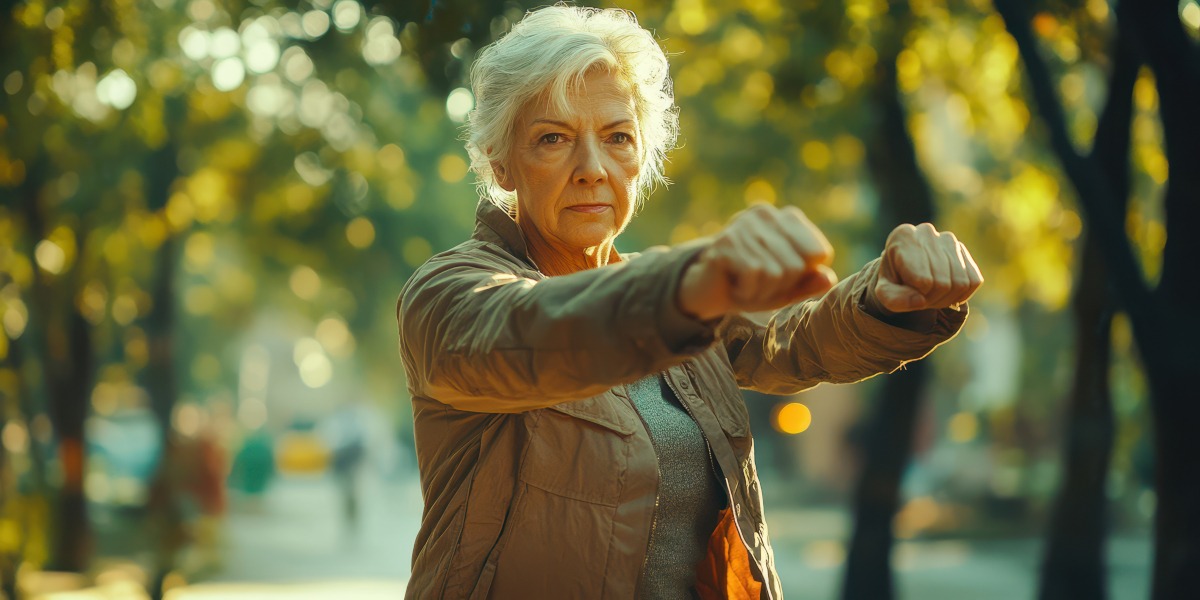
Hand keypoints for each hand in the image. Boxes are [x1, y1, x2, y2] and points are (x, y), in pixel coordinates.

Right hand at [678, 204, 838, 320]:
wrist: (706, 291)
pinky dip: (746, 290)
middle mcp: (766, 213)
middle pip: (798, 266)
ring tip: (744, 283)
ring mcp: (744, 225)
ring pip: (777, 273)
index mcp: (787, 217)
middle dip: (779, 286)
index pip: (819, 253)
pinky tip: (734, 284)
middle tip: (757, 282)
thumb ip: (810, 284)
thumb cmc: (752, 286)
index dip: (802, 276)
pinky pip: (754, 275)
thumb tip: (829, 278)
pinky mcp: (726, 241)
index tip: (779, 276)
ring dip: (761, 291)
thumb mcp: (787, 288)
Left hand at [875, 223, 982, 312]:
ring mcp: (948, 239)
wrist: (904, 271)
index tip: (906, 291)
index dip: (917, 296)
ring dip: (947, 299)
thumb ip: (894, 299)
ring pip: (960, 283)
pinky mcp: (963, 250)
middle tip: (920, 296)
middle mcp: (927, 232)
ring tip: (930, 294)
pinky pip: (974, 281)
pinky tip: (945, 291)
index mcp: (903, 236)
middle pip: (942, 283)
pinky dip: (961, 295)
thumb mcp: (884, 293)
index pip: (923, 280)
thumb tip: (920, 301)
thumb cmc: (894, 280)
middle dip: (931, 299)